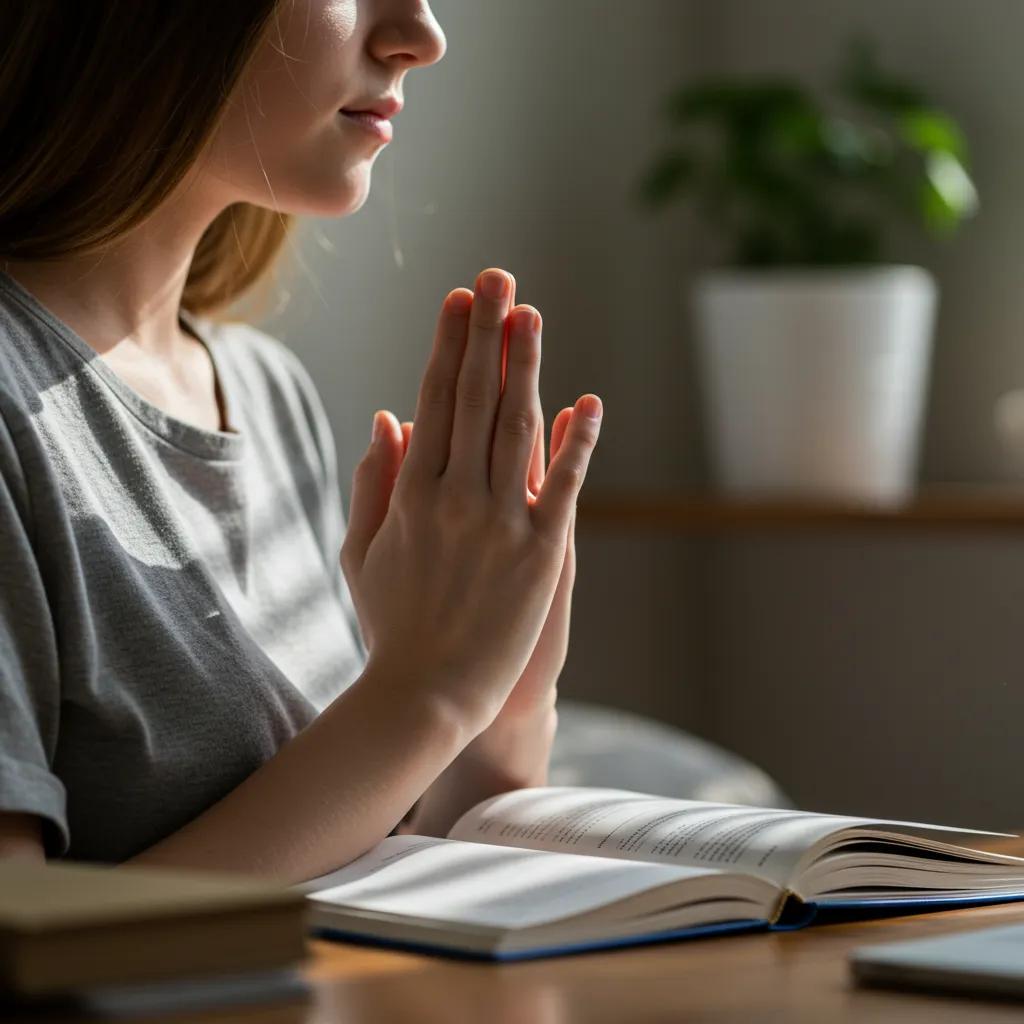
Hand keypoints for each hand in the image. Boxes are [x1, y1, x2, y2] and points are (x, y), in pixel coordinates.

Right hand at [395, 272, 576, 728]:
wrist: (425, 696)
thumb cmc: (390, 625)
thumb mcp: (362, 552)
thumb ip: (375, 482)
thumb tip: (387, 417)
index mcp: (412, 495)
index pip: (432, 402)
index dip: (446, 346)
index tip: (456, 301)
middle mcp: (455, 498)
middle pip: (473, 399)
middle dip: (485, 333)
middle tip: (496, 278)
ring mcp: (499, 524)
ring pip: (515, 429)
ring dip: (525, 366)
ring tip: (531, 313)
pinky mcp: (540, 554)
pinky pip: (562, 485)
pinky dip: (576, 441)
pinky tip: (587, 401)